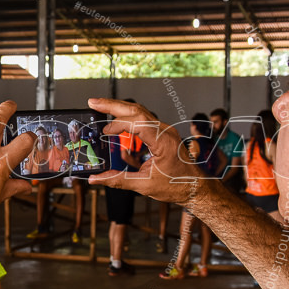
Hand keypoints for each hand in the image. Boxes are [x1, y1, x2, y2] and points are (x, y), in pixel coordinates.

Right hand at [87, 98, 206, 205]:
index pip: (138, 123)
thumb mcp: (144, 185)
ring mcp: (164, 130)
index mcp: (163, 141)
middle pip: (136, 110)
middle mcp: (165, 131)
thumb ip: (118, 180)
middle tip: (93, 102)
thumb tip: (96, 179)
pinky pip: (143, 119)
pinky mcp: (162, 133)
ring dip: (119, 108)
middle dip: (113, 105)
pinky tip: (116, 120)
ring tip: (100, 106)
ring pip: (140, 111)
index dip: (118, 124)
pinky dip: (127, 117)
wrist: (195, 187)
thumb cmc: (176, 186)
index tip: (104, 131)